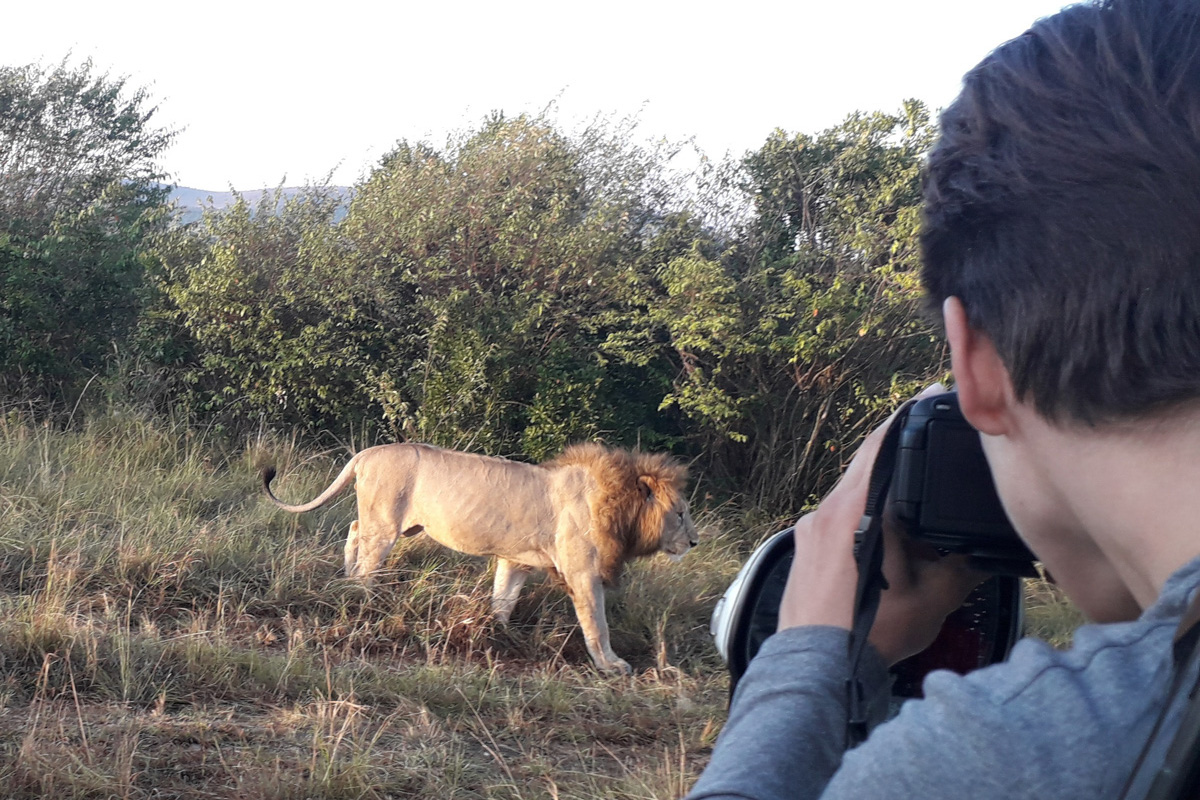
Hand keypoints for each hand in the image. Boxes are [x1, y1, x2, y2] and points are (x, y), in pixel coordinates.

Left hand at [776, 384, 986, 664]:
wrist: (814, 668)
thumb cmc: (868, 635)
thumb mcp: (931, 600)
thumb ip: (962, 567)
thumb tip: (989, 549)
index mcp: (851, 510)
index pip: (879, 448)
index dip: (904, 419)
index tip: (928, 396)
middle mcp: (824, 511)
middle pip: (862, 463)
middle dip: (894, 444)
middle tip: (925, 422)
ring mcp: (809, 529)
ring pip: (848, 490)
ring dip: (877, 481)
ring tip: (912, 474)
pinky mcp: (804, 548)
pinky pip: (836, 514)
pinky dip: (861, 507)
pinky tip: (884, 520)